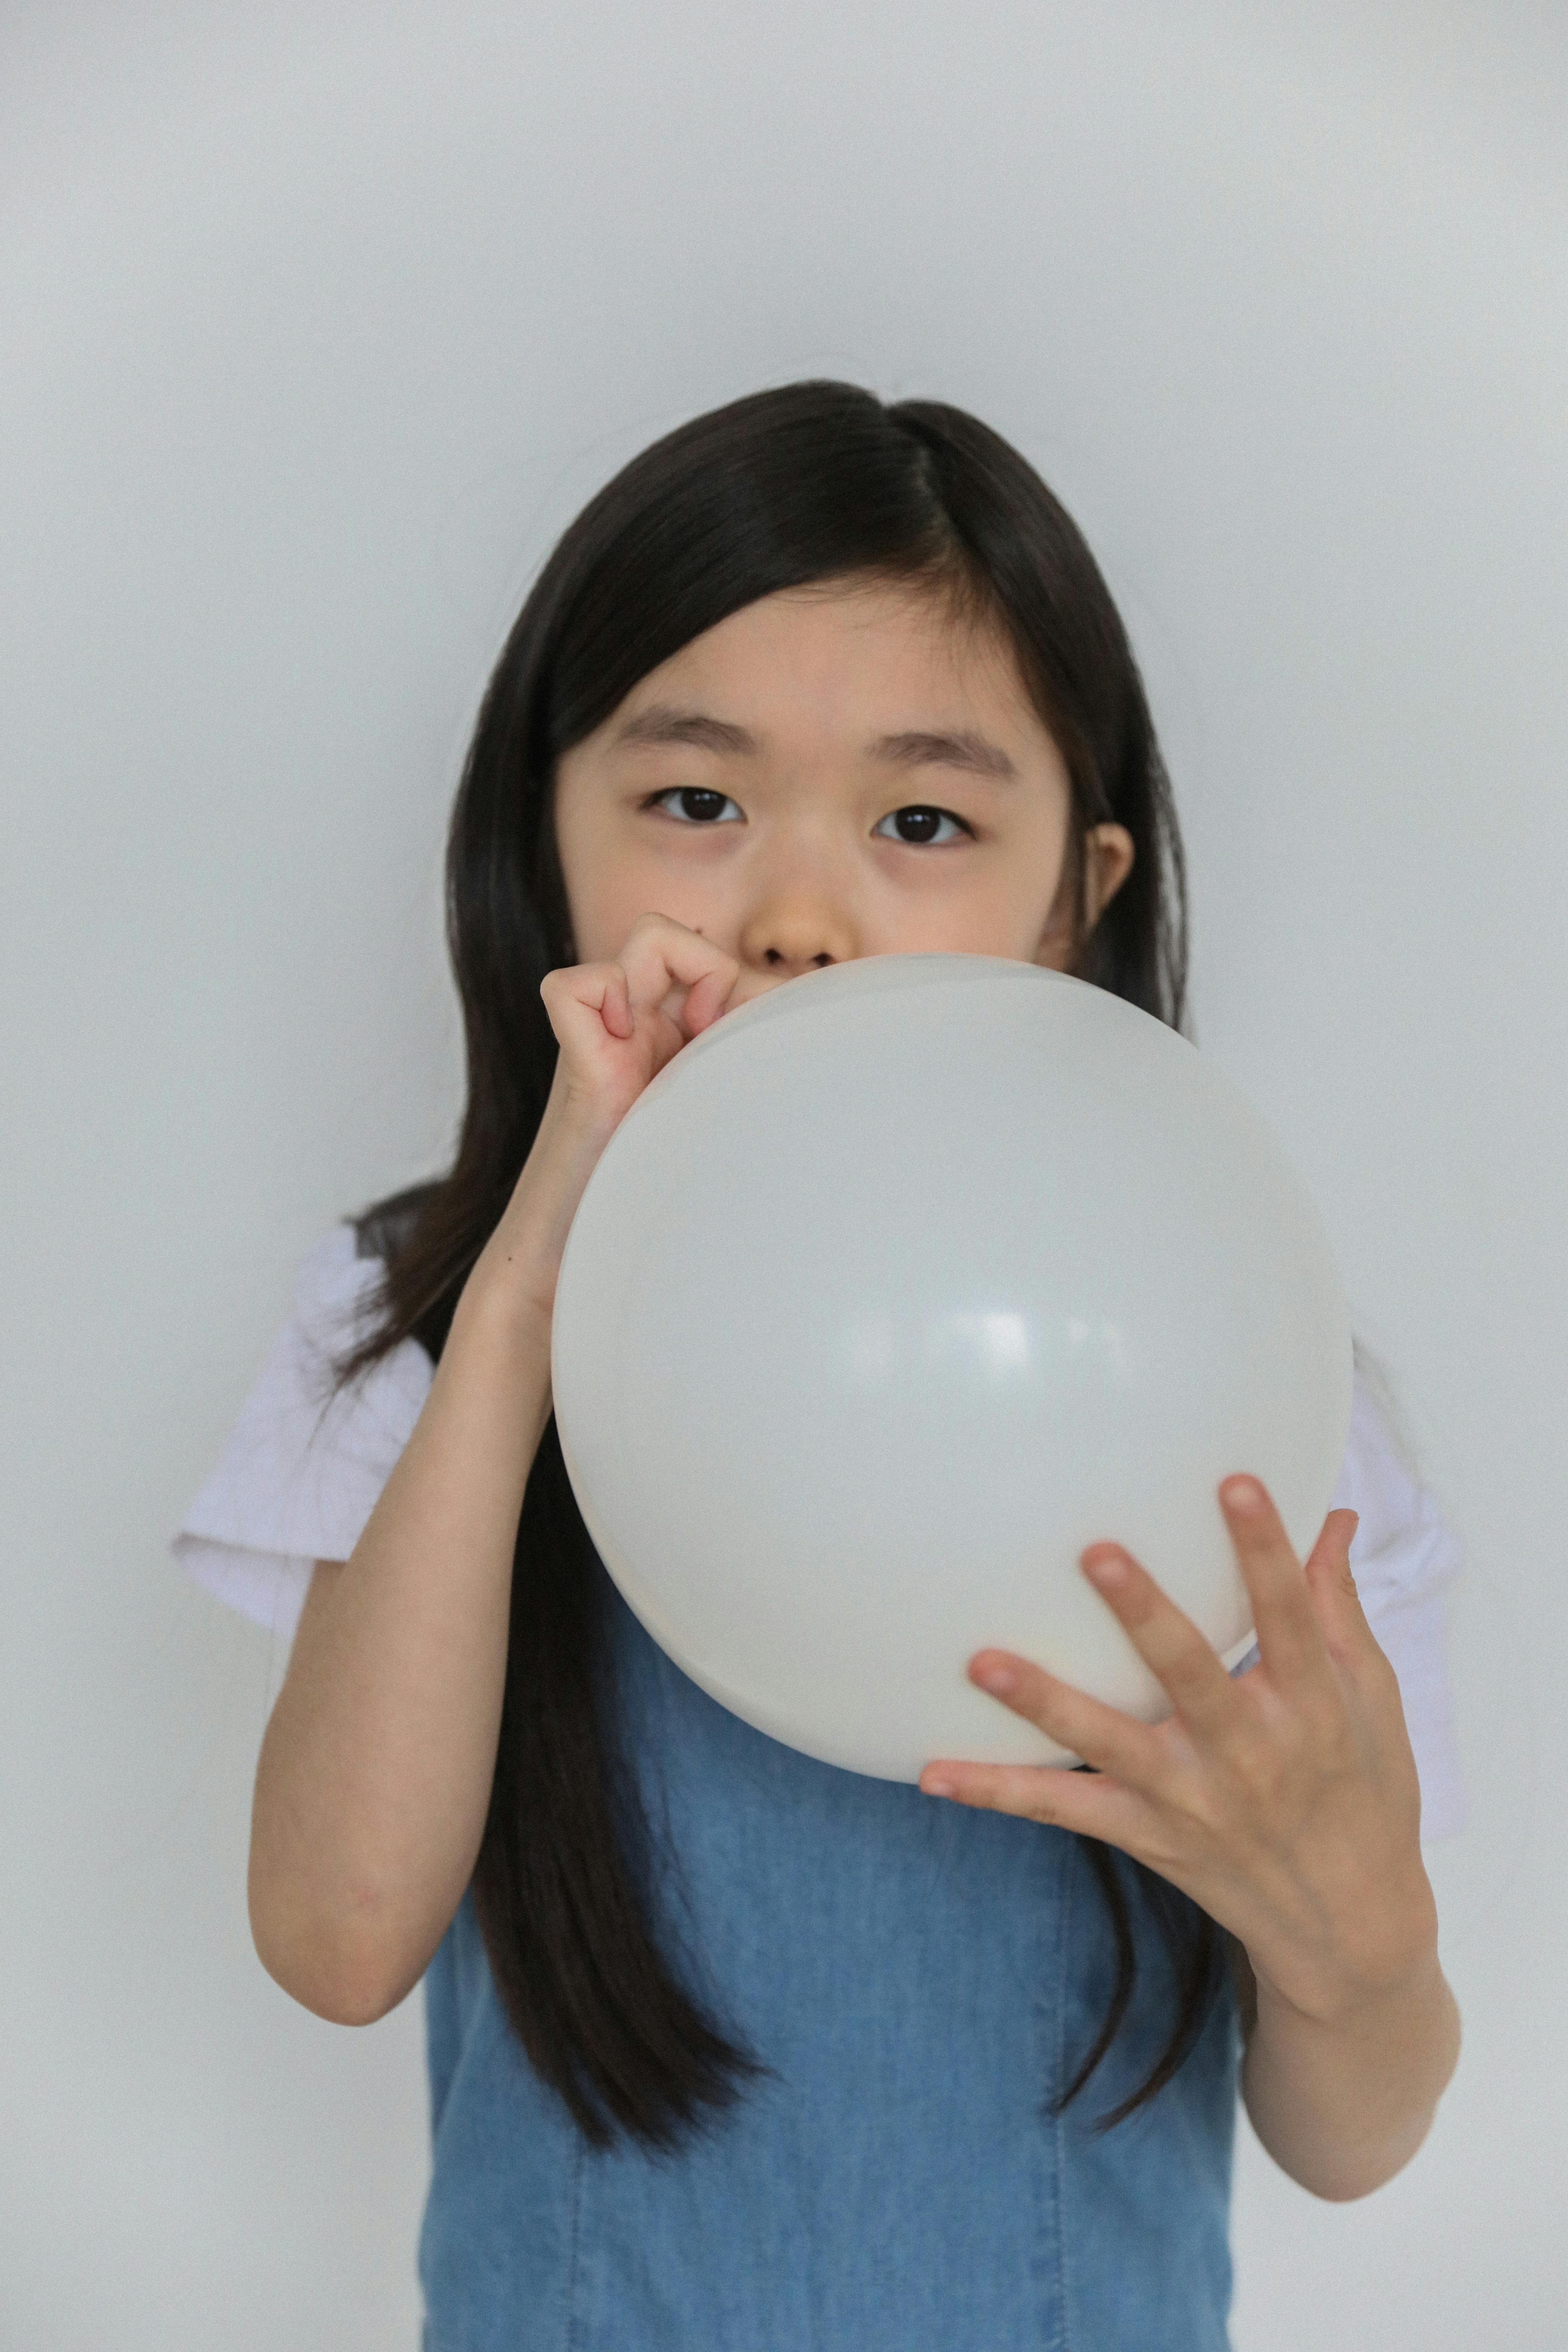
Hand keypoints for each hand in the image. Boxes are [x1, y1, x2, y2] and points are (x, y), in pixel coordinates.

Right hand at [482, 914, 743, 1320]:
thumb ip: (754, 1088)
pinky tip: (621, 1049)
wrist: (583, 1260)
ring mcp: (611, 1036)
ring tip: (686, 1040)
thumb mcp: (728, 1135)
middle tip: (721, 1044)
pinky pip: (570, 985)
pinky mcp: (575, 1057)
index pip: (734, 971)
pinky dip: (600, 997)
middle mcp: (648, 1028)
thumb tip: (811, 1053)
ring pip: (649, 935)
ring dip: (681, 971)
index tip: (758, 1060)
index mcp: (685, 1043)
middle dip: (728, 980)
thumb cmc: (657, 1208)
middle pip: (695, 939)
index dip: (762, 999)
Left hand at [919, 1479, 1438, 2025]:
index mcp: (1312, 1706)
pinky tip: (935, 1772)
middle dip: (1144, 1613)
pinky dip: (998, 1792)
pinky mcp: (1149, 1834)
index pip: (1287, 1615)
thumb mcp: (1373, 1701)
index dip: (1265, 1550)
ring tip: (982, 1660)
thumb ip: (1337, 1606)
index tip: (1235, 1482)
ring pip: (1108, 1743)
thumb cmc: (1367, 1794)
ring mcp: (1192, 1797)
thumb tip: (1332, 1515)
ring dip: (1044, 1702)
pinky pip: (1063, 1811)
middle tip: (1096, 1551)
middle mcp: (1249, 1751)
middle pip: (1189, 1671)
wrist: (1349, 1929)